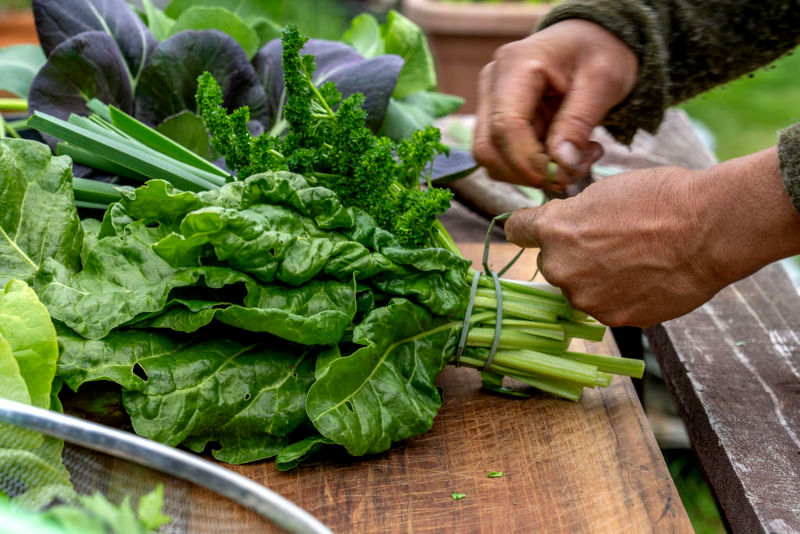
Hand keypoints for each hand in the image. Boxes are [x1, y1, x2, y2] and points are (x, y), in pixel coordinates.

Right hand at [472, 19, 638, 188]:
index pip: (506, 127)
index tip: (566, 175)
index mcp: (515, 65)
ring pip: (491, 158)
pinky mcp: (495, 118)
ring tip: (575, 160)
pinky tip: (564, 154)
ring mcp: (489, 101)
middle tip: (574, 172)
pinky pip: (503, 156)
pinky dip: (531, 168)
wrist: (591, 41)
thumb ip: (579, 122)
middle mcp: (492, 82)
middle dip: (529, 173)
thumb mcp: (603, 82)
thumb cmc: (599, 52)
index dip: (531, 162)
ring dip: (531, 173)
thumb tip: (561, 165)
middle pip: (489, 148)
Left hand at [504, 148, 799, 326]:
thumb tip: (563, 230)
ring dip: (596, 279)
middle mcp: (560, 269)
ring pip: (580, 289)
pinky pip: (607, 306)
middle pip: (552, 264)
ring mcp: (586, 298)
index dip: (529, 228)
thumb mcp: (603, 193)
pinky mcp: (614, 318)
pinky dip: (621, 296)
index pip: (517, 231)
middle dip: (572, 256)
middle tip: (610, 243)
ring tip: (635, 261)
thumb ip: (572, 217)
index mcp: (553, 230)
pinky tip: (647, 279)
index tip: (534, 230)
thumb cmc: (660, 199)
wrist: (708, 229)